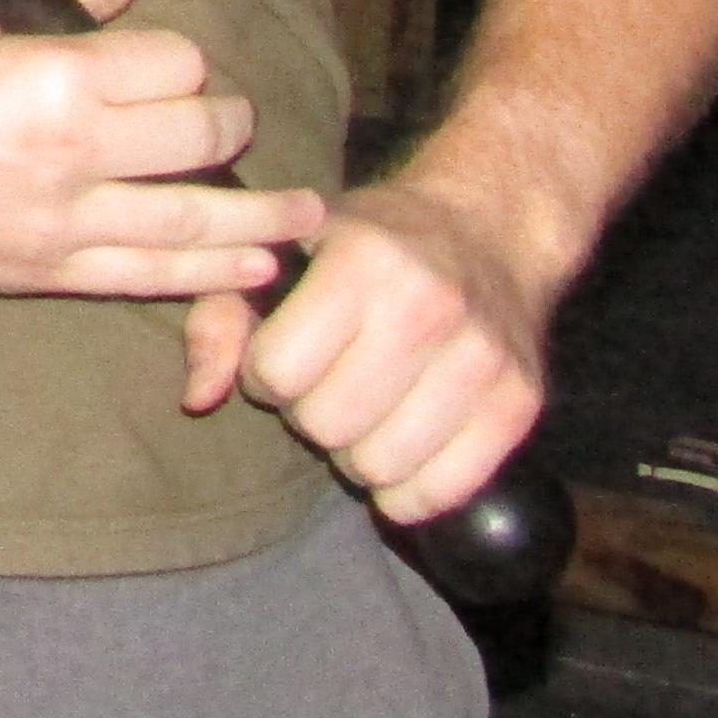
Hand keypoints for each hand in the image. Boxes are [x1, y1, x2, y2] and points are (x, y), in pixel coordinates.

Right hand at [0, 0, 321, 299]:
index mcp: (50, 75)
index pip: (175, 64)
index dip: (188, 61)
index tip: (177, 65)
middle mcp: (67, 152)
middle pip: (200, 137)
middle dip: (232, 125)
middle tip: (235, 122)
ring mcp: (60, 222)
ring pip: (194, 224)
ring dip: (261, 220)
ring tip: (307, 216)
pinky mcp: (44, 272)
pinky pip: (147, 279)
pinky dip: (209, 277)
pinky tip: (252, 268)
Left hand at [187, 172, 548, 527]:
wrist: (488, 226)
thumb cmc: (365, 242)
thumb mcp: (282, 250)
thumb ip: (221, 315)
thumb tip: (198, 399)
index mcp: (364, 260)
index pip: (278, 371)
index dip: (265, 372)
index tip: (281, 352)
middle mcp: (429, 306)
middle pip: (326, 425)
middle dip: (307, 413)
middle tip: (324, 383)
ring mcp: (482, 357)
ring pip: (379, 466)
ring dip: (355, 453)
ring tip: (363, 409)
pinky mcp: (519, 402)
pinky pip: (443, 491)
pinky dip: (408, 491)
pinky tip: (399, 450)